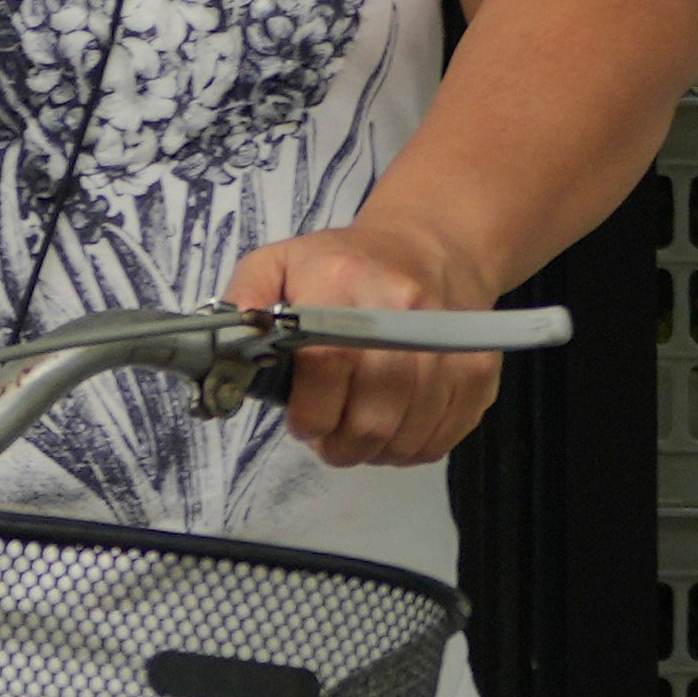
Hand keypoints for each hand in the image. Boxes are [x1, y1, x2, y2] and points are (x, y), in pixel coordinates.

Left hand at [225, 207, 506, 470]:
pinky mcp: (479, 371)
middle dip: (339, 443)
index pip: (328, 368)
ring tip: (358, 428)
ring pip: (406, 438)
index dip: (310, 412)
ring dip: (373, 451)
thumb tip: (218, 353)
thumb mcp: (280, 263)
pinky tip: (394, 425)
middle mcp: (404, 312)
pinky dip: (411, 448)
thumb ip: (242, 303)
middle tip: (327, 435)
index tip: (301, 422)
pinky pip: (441, 439)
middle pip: (372, 416)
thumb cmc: (345, 265)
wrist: (432, 245)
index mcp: (345, 283)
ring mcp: (449, 343)